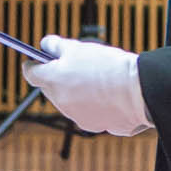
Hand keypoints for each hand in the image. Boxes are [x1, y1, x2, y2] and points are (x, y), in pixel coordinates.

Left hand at [22, 36, 152, 135]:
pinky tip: (106, 95)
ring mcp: (74, 116)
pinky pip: (85, 112)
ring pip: (68, 101)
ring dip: (74, 92)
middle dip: (57, 78)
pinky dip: (90, 105)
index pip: (31, 74)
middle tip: (71, 66)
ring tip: (94, 79)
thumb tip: (45, 45)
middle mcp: (60, 102)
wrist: (139, 91)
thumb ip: (57, 45)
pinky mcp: (91, 126)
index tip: (36, 60)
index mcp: (53, 80)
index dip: (33, 65)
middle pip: (49, 88)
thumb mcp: (80, 48)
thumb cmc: (109, 66)